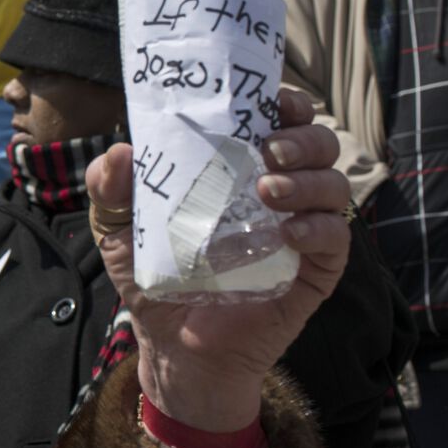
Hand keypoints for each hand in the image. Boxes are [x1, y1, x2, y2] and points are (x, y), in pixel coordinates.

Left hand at [85, 89, 350, 433]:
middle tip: (268, 150)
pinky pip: (337, 241)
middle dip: (302, 136)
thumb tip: (119, 153)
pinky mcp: (313, 274)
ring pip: (334, 185)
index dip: (284, 103)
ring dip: (310, 179)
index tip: (272, 100)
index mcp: (237, 170)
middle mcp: (277, 194)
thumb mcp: (118, 231)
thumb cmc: (153, 278)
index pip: (277, 122)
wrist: (172, 347)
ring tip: (269, 190)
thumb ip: (109, 191)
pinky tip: (290, 232)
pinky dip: (319, 229)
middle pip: (319, 143)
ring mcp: (300, 232)